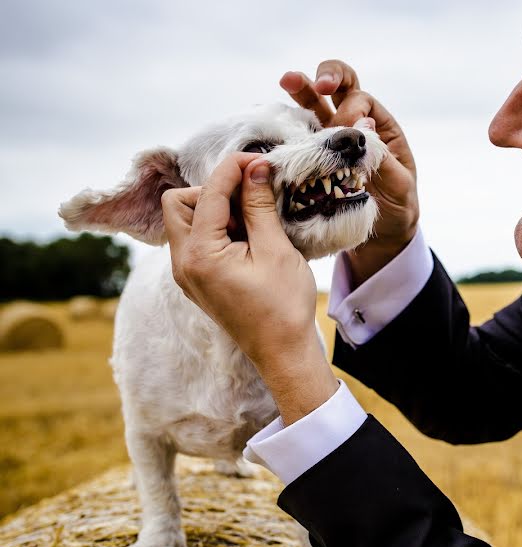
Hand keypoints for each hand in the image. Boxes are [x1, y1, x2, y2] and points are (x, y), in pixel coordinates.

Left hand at [162, 153, 337, 423]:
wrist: (282, 352)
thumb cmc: (283, 305)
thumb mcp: (275, 249)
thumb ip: (259, 205)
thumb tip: (255, 168)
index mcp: (200, 254)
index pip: (207, 193)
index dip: (233, 169)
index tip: (260, 160)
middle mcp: (183, 262)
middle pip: (178, 202)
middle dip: (213, 188)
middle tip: (251, 192)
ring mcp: (186, 273)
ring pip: (185, 220)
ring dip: (214, 207)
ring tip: (253, 215)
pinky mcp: (197, 279)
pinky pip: (195, 240)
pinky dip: (217, 227)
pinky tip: (248, 233)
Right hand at [281, 62, 418, 285]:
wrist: (381, 235)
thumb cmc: (397, 207)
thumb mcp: (399, 185)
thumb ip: (384, 157)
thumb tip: (364, 126)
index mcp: (380, 127)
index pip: (362, 101)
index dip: (350, 111)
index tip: (345, 134)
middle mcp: (355, 125)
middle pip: (342, 87)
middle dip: (329, 76)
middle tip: (319, 83)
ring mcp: (332, 138)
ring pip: (316, 103)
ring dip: (301, 89)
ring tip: (287, 80)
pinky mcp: (314, 156)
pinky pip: (300, 133)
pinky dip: (287, 124)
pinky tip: (274, 120)